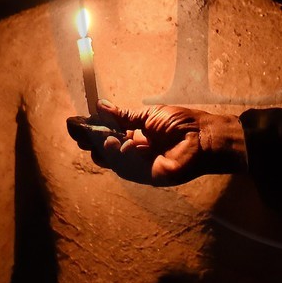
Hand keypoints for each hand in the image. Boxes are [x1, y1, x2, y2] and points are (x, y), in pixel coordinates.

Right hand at [66, 101, 246, 185]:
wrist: (204, 136)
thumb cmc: (182, 123)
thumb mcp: (148, 115)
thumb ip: (123, 116)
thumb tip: (99, 106)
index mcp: (137, 137)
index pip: (108, 137)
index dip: (93, 133)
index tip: (77, 125)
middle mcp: (137, 153)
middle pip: (107, 153)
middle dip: (93, 145)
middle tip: (82, 137)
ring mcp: (142, 166)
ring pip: (115, 163)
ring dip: (108, 151)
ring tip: (109, 140)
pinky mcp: (149, 176)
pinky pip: (129, 170)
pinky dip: (125, 158)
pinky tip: (126, 146)